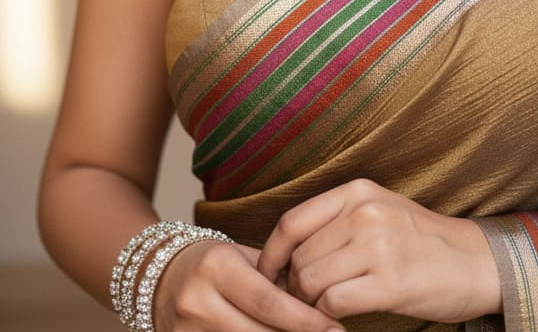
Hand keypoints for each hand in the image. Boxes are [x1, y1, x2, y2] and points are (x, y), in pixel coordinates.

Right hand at [154, 239, 345, 331]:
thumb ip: (275, 276)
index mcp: (217, 266)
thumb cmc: (213, 261)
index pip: (268, 302)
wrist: (159, 275)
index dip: (305, 321)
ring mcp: (186, 331)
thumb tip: (320, 301)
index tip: (335, 330)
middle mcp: (197, 301)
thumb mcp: (242, 256)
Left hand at [258, 179, 500, 322]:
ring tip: (323, 308)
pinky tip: (341, 317)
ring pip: (311, 282)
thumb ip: (336, 221)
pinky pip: (333, 304)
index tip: (266, 275)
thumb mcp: (378, 210)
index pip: (292, 222)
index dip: (271, 254)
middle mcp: (365, 213)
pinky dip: (328, 316)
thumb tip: (283, 252)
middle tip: (303, 301)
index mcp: (358, 191)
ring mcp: (379, 246)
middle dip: (293, 286)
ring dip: (309, 304)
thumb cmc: (420, 240)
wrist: (475, 262)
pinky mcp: (390, 283)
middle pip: (299, 257)